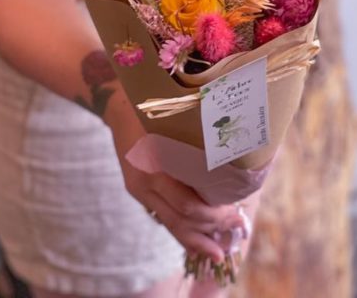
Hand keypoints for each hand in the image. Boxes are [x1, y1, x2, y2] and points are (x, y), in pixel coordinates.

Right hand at [106, 88, 244, 262]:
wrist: (120, 107)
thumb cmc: (157, 110)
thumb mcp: (177, 124)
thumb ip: (196, 146)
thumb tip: (233, 165)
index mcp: (157, 165)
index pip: (189, 206)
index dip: (214, 216)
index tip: (236, 213)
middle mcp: (145, 182)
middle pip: (182, 219)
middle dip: (211, 228)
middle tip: (235, 227)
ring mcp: (139, 189)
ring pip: (171, 224)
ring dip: (196, 238)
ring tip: (217, 249)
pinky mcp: (137, 191)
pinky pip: (162, 217)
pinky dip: (181, 229)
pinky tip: (196, 238)